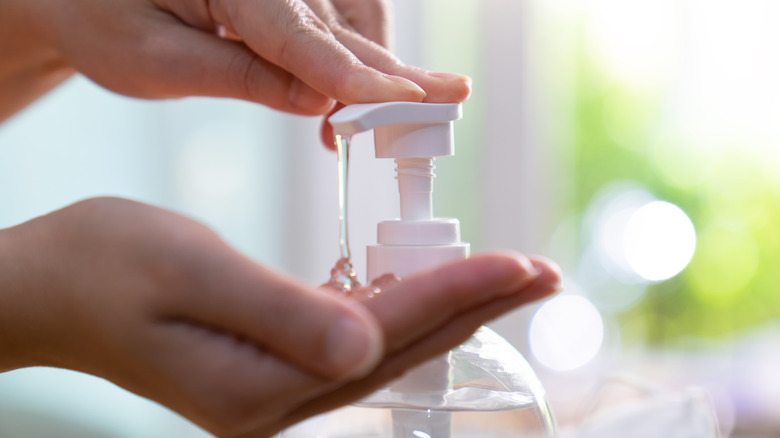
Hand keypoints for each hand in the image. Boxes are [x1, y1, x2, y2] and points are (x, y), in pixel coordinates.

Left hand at [0, 0, 470, 124]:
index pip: (299, 30)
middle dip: (389, 73)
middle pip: (338, 24)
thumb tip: (320, 101)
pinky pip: (341, 14)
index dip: (353, 74)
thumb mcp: (156, 61)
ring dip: (379, 67)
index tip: (402, 102)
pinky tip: (368, 86)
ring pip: (351, 19)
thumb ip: (242, 77)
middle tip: (447, 103)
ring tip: (410, 107)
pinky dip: (360, 52)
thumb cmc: (102, 17)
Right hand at [0, 197, 559, 436]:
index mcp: (257, 385)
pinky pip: (348, 343)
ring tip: (501, 280)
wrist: (46, 289)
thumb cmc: (103, 266)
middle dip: (474, 307)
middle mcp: (273, 402)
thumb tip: (368, 345)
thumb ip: (282, 312)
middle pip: (399, 351)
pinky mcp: (264, 370)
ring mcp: (269, 392)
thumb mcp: (188, 272)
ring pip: (383, 349)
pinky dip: (396, 313)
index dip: (456, 294)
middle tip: (541, 273)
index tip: (520, 265)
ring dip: (445, 310)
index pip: (383, 334)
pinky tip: (423, 292)